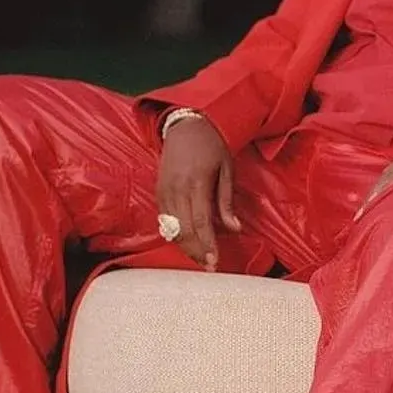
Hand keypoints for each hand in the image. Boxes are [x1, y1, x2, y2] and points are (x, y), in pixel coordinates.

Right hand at [156, 116, 240, 270]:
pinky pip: (164, 220)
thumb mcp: (227, 168)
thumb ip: (227, 200)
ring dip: (185, 247)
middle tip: (210, 265)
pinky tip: (187, 242)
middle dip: (197, 251)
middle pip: (185, 230)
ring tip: (200, 258)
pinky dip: (175, 234)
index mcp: (197, 182)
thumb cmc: (211, 145)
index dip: (207, 244)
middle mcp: (177, 189)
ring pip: (172, 228)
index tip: (215, 261)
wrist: (185, 126)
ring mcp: (164, 191)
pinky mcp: (158, 191)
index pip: (201, 222)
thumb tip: (234, 228)